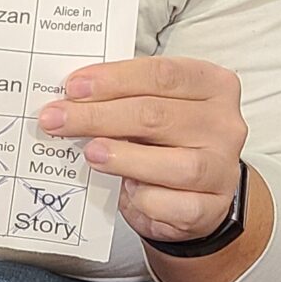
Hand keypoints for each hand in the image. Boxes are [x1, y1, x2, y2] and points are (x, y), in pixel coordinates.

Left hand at [40, 56, 247, 249]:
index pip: (162, 74)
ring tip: (90, 153)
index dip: (113, 79)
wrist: (195, 193)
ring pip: (173, 163)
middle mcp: (223, 124)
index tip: (72, 87)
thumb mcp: (152, 106)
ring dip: (122, 157)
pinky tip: (126, 191)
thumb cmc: (167, 141)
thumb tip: (71, 98)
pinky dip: (144, 199)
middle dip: (98, 116)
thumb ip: (123, 97)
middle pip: (156, 115)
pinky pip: (173, 204)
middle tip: (56, 119)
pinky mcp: (211, 207)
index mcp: (213, 84)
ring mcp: (222, 168)